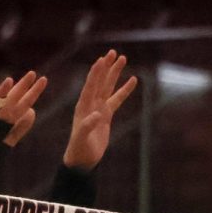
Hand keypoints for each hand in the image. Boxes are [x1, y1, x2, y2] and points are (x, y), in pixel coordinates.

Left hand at [63, 50, 137, 169]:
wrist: (82, 160)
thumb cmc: (79, 150)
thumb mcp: (82, 139)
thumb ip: (87, 127)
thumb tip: (96, 115)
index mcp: (83, 107)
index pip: (90, 86)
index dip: (96, 74)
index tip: (101, 60)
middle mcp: (90, 105)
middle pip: (100, 82)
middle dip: (106, 67)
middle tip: (113, 52)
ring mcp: (98, 109)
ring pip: (108, 87)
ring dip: (114, 73)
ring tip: (122, 58)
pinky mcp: (106, 115)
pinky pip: (117, 99)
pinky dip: (124, 90)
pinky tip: (133, 80)